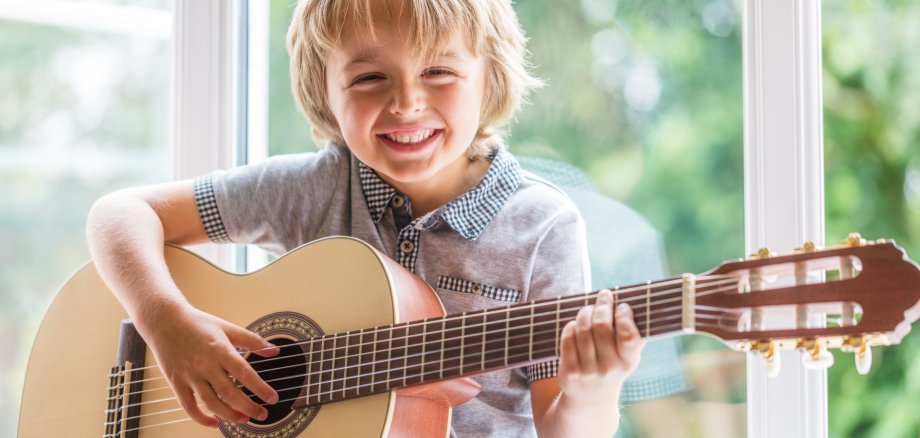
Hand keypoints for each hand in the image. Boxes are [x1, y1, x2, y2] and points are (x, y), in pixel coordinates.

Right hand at [143, 305, 279, 426]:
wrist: (164, 321)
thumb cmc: (197, 323)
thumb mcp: (227, 327)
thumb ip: (252, 340)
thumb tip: (274, 350)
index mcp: (220, 350)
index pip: (244, 373)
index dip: (260, 388)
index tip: (272, 398)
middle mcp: (205, 365)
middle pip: (229, 392)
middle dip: (248, 407)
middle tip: (262, 415)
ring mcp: (190, 376)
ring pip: (211, 402)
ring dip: (229, 415)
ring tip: (243, 420)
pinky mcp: (176, 383)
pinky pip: (188, 406)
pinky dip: (201, 418)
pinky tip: (214, 422)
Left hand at [557, 290, 642, 405]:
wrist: (590, 399)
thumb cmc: (612, 366)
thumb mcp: (627, 357)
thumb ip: (631, 335)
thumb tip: (631, 304)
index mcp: (628, 362)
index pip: (628, 336)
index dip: (624, 316)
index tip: (622, 306)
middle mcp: (609, 368)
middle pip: (601, 325)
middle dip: (602, 305)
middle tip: (604, 295)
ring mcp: (587, 371)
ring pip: (582, 329)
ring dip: (585, 312)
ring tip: (589, 309)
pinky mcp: (569, 372)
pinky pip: (568, 338)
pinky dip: (571, 326)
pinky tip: (576, 324)